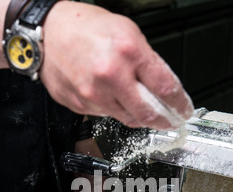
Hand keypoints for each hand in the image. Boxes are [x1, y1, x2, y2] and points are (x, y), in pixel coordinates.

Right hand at [41, 1, 193, 130]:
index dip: (180, 104)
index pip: (165, 88)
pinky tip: (112, 97)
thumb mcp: (127, 32)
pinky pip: (107, 115)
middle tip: (171, 121)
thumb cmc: (85, 28)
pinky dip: (116, 110)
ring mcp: (94, 94)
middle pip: (148, 114)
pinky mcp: (81, 105)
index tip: (184, 110)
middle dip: (164, 121)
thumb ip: (147, 61)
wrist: (47, 34)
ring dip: (139, 116)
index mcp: (128, 52)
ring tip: (142, 107)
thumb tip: (162, 88)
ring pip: (128, 119)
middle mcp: (111, 76)